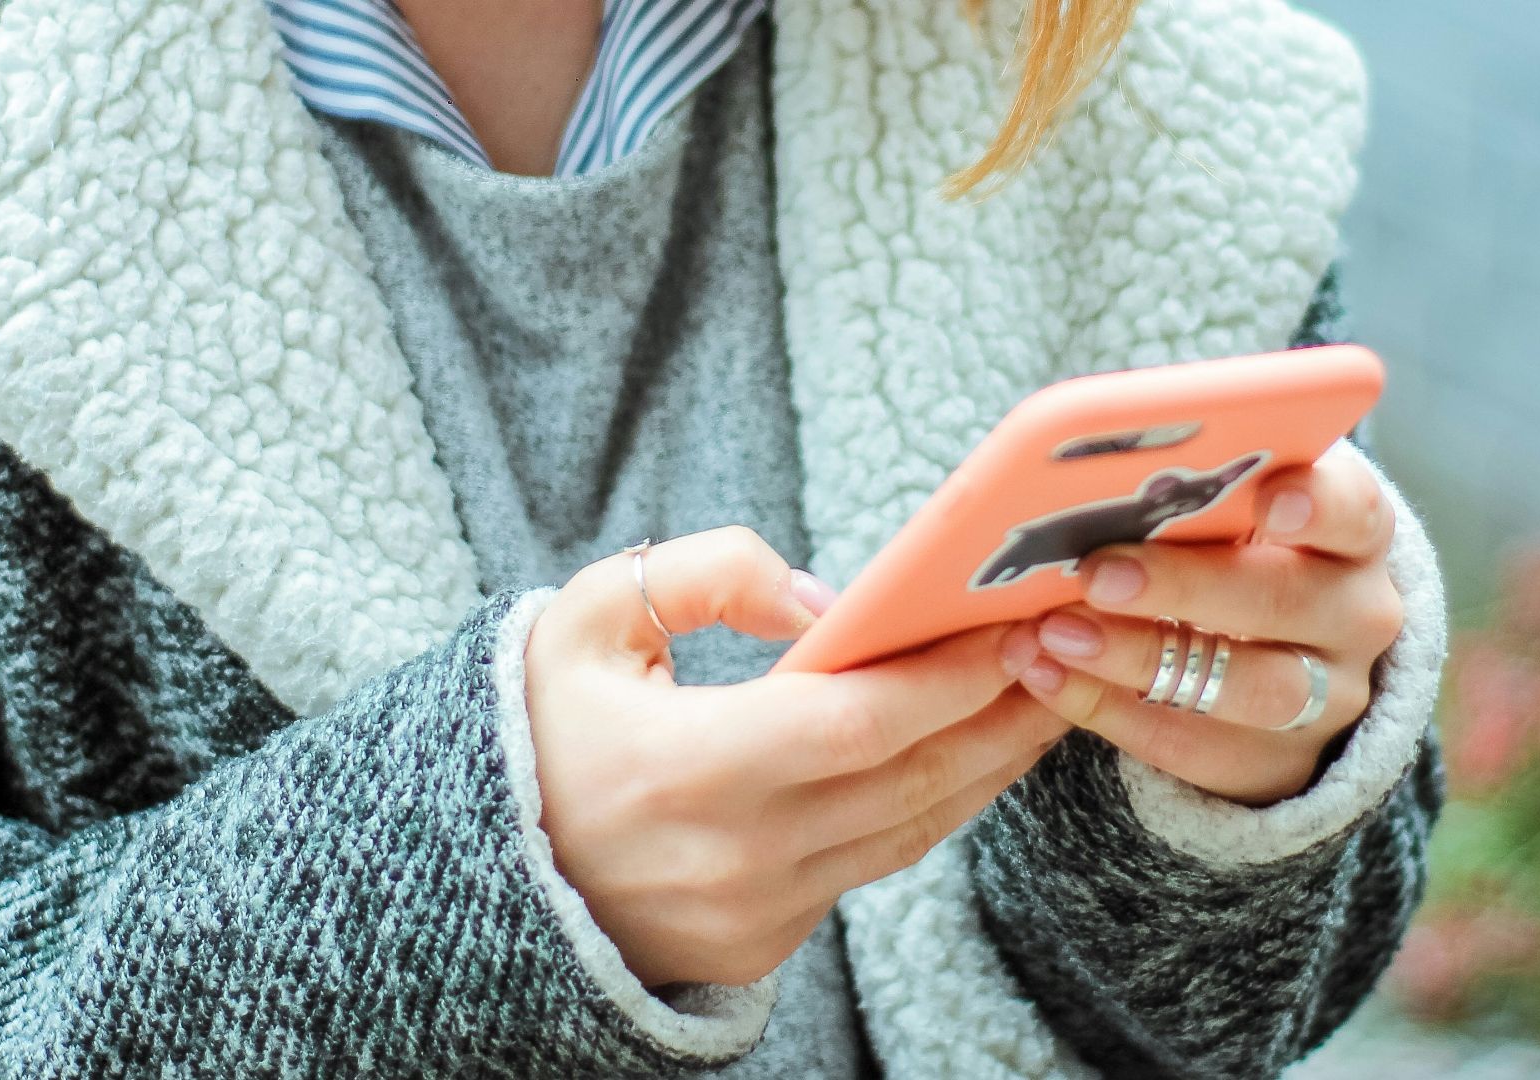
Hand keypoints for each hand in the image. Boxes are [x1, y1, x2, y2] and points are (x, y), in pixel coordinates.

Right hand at [523, 526, 1070, 989]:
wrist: (474, 872)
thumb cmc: (535, 728)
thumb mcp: (589, 618)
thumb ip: (707, 576)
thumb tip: (827, 600)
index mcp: (687, 767)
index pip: (860, 721)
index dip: (952, 675)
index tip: (1014, 624)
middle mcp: (736, 853)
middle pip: (912, 779)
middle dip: (1002, 714)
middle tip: (1065, 651)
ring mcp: (756, 910)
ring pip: (910, 831)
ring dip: (986, 766)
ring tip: (1041, 699)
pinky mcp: (765, 941)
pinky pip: (873, 865)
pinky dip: (928, 808)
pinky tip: (963, 759)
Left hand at [996, 444, 1403, 806]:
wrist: (1276, 660)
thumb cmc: (1232, 552)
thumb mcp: (1232, 513)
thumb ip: (1190, 493)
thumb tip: (1084, 473)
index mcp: (1354, 533)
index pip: (1353, 509)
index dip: (1316, 503)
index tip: (1268, 499)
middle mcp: (1356, 615)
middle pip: (1287, 600)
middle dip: (1186, 586)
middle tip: (1098, 574)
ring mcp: (1328, 698)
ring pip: (1248, 686)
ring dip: (1139, 657)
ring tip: (1055, 633)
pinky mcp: (1277, 764)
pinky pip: (1192, 744)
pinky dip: (1107, 709)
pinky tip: (1045, 676)